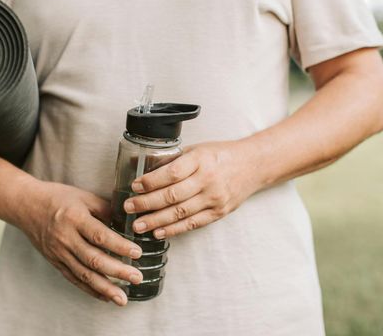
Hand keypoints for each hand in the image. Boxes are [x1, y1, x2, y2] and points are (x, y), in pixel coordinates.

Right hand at [17, 181, 143, 305]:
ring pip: (84, 274)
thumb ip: (105, 209)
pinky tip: (105, 296)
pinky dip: (90, 289)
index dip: (119, 246)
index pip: (99, 236)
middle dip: (117, 271)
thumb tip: (128, 222)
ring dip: (105, 288)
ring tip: (123, 299)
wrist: (26, 206)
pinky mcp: (55, 262)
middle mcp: (65, 238)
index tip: (137, 252)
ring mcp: (58, 253)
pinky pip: (74, 279)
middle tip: (137, 277)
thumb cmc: (58, 197)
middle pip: (94, 259)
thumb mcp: (83, 197)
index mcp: (74, 218)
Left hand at [124, 141, 260, 238]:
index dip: (150, 182)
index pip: (171, 173)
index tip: (135, 186)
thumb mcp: (197, 150)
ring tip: (138, 224)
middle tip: (129, 207)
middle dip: (147, 203)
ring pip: (180, 213)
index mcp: (200, 160)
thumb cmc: (220, 155)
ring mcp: (214, 198)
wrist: (253, 165)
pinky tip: (158, 232)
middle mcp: (208, 180)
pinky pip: (193, 223)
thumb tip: (143, 167)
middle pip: (172, 195)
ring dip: (156, 220)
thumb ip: (174, 161)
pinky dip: (174, 229)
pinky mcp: (219, 212)